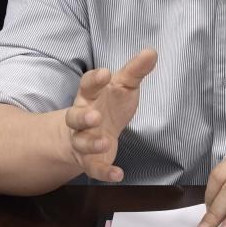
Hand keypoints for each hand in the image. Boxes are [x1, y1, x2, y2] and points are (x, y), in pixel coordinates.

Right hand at [62, 48, 156, 181]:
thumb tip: (151, 52)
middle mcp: (82, 118)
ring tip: (104, 142)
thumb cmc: (109, 104)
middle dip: (83, 117)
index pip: (87, 85)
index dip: (94, 79)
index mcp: (89, 96)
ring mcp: (84, 140)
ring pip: (81, 143)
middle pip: (74, 117)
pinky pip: (94, 168)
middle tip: (95, 116)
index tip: (105, 73)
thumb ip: (135, 71)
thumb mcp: (123, 85)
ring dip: (91, 143)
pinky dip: (105, 172)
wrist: (94, 131)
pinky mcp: (91, 161)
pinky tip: (118, 174)